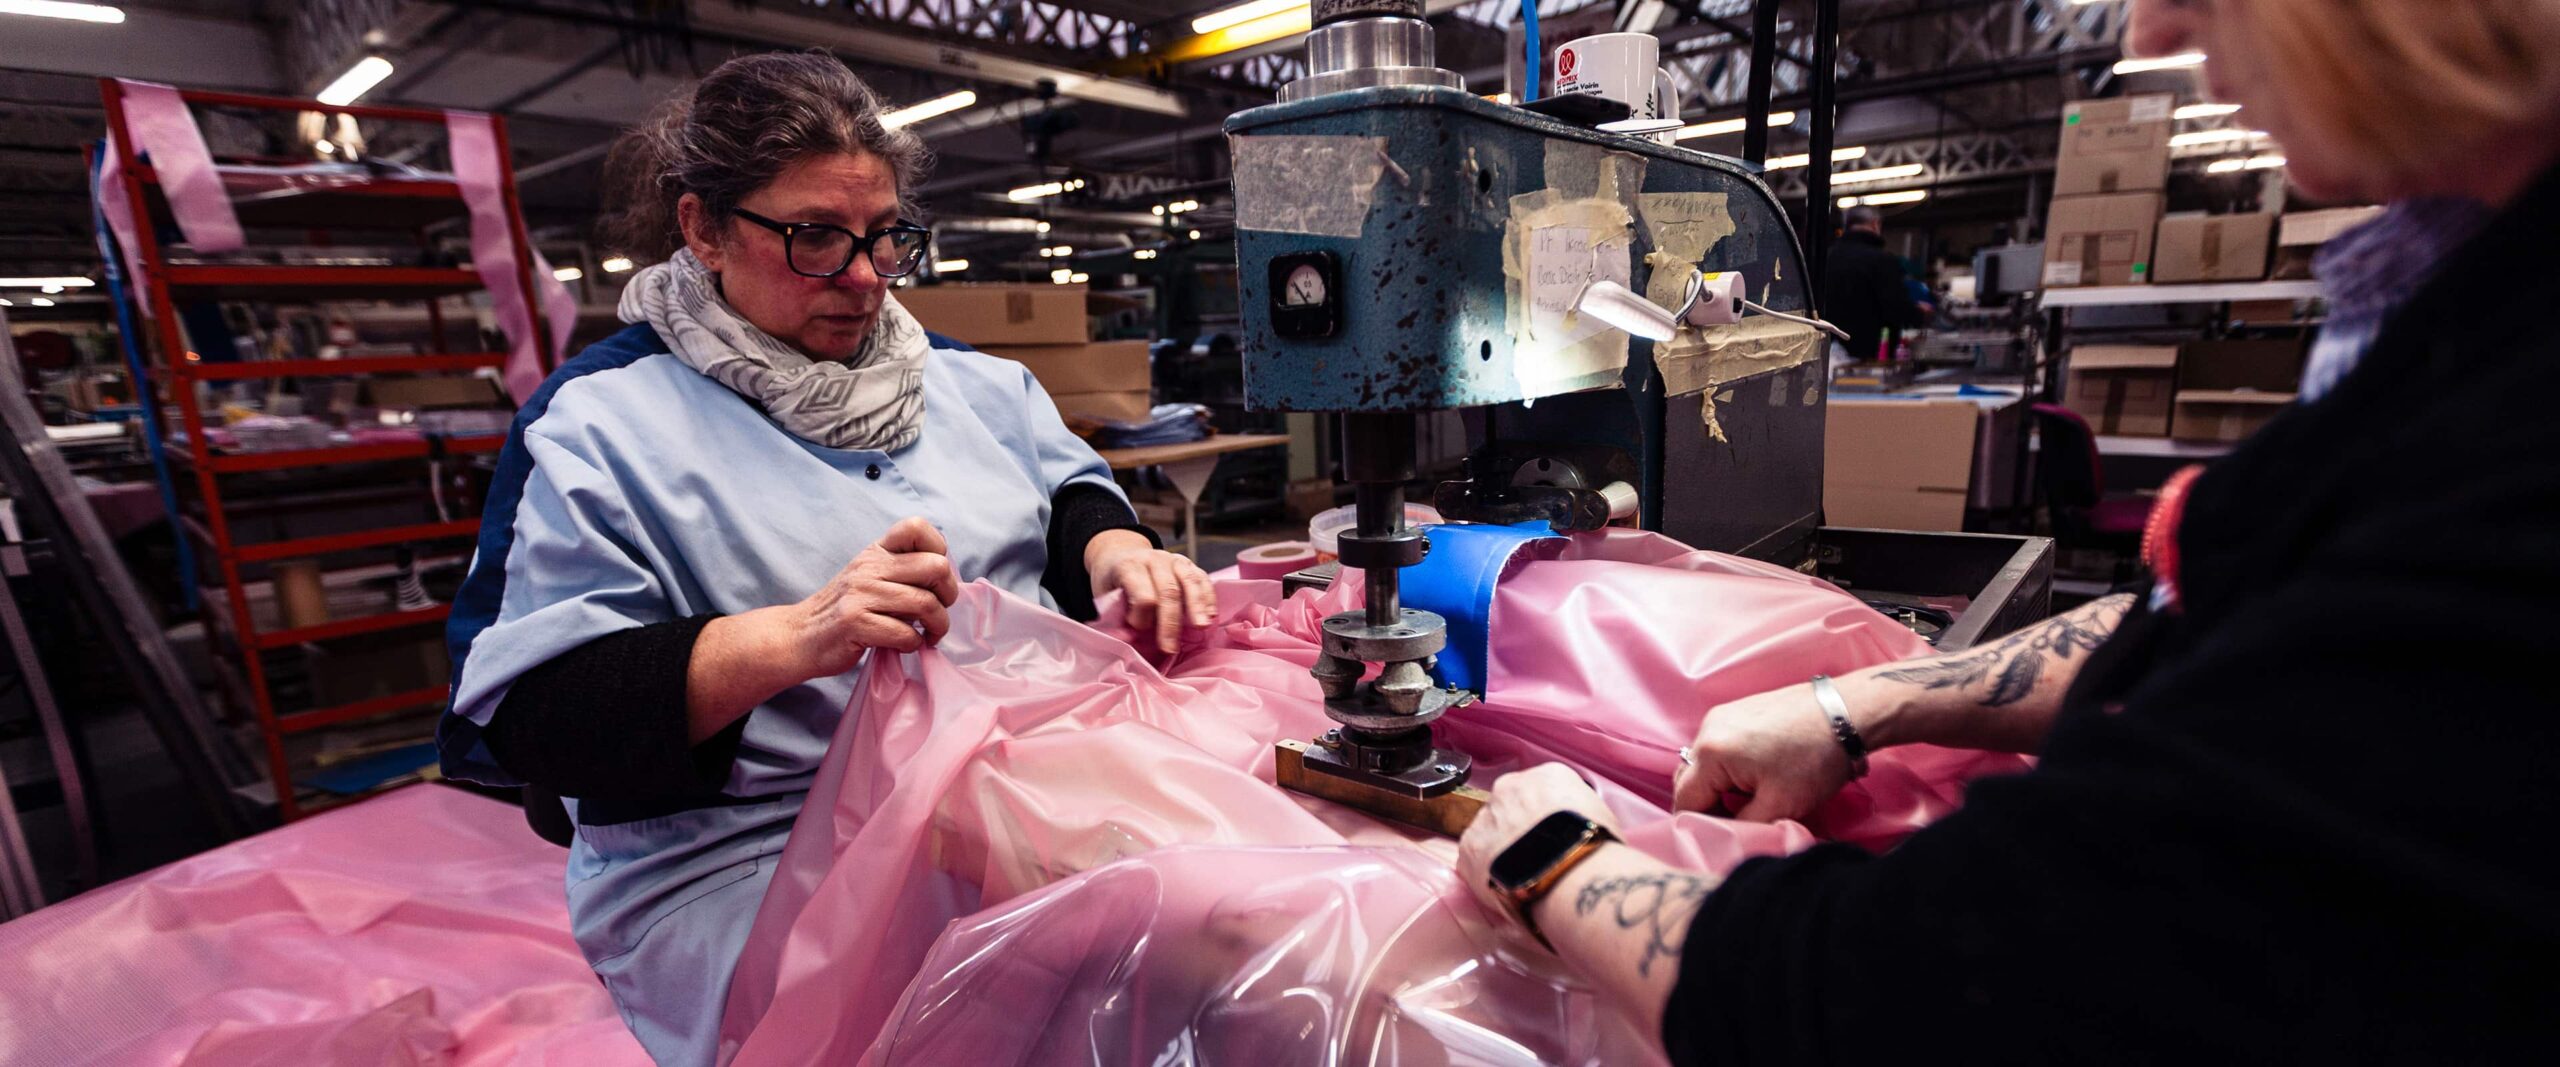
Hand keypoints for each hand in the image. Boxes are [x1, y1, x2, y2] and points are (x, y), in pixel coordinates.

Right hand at [788, 516, 961, 675]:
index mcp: (876, 552)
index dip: (939, 550)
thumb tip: (947, 578)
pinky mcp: (855, 623)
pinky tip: (905, 644)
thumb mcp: (870, 577)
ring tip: (929, 634)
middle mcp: (869, 567)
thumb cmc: (845, 610)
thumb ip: (902, 571)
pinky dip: (913, 644)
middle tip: (938, 611)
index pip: (917, 527)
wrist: (800, 636)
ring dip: (937, 626)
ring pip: (925, 603)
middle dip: (948, 595)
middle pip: (936, 567)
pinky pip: (905, 633)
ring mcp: (860, 594)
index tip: (934, 578)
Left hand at [1091, 537, 1215, 654]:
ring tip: (1201, 627)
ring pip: (1189, 582)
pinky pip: (1202, 579)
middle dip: (1171, 623)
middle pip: (1168, 591)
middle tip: (1170, 648)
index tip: (1137, 630)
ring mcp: (1174, 559)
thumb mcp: (1105, 595)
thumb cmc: (1114, 582)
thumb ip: (1117, 615)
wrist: (1120, 553)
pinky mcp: (1189, 564)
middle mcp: (1153, 559)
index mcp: (1129, 566)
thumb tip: (1132, 640)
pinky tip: (1211, 615)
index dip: (1142, 617)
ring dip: (1197, 607)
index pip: (1143, 595)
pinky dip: (1208, 597)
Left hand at [1456, 763, 1617, 932]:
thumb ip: (1580, 812)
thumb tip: (1578, 827)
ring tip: (1520, 876)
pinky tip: (1505, 886)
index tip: (1550, 834)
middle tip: (1534, 856)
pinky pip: (1473, 858)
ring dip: (1500, 849)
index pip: (1539, 790)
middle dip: (1518, 828)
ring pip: (1489, 831)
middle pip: (1509, 806)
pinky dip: (1485, 872)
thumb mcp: (1601, 815)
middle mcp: (1510, 787)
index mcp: (1546, 775)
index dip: (1544, 816)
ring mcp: (1485, 816)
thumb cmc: (1595, 847)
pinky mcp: (1469, 848)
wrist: (1570, 871)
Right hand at [1672, 680, 1857, 821]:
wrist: (1847, 713)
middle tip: (1738, 822)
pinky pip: (1718, 748)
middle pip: (1689, 781)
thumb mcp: (1779, 806)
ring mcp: (1721, 715)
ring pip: (1704, 765)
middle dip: (1708, 806)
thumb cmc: (1815, 759)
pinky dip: (1729, 768)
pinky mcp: (1737, 710)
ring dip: (1719, 786)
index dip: (1701, 826)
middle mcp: (1706, 729)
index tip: (1728, 837)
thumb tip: (1726, 837)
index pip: (1685, 802)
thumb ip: (1742, 827)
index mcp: (1710, 752)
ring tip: (1752, 798)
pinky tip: (1758, 775)